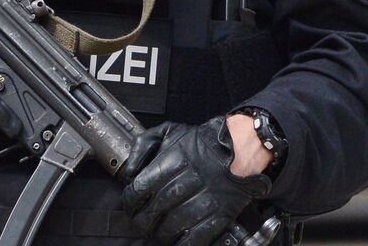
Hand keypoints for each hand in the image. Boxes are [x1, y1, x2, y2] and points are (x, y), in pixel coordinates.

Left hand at [122, 117, 270, 245]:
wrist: (240, 148)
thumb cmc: (202, 142)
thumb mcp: (168, 132)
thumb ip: (143, 146)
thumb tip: (128, 171)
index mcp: (175, 160)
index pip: (141, 187)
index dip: (130, 201)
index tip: (130, 205)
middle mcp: (190, 179)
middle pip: (156, 209)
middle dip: (143, 220)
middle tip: (141, 222)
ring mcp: (206, 198)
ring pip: (174, 225)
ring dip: (161, 232)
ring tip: (158, 231)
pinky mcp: (220, 213)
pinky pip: (198, 236)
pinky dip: (185, 242)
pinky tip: (178, 240)